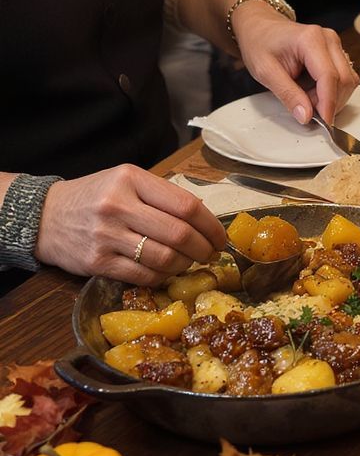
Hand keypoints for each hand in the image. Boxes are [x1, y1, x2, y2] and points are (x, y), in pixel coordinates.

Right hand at [34, 166, 225, 284]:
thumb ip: (161, 195)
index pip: (186, 205)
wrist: (43, 216)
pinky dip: (162, 276)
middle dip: (203, 248)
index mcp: (131, 179)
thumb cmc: (95, 197)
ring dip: (185, 264)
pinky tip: (165, 271)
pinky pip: (143, 275)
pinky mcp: (97, 262)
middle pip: (179, 234)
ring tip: (188, 262)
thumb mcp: (127, 181)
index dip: (211, 225)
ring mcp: (106, 236)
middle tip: (210, 253)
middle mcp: (118, 205)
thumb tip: (204, 218)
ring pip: (164, 258)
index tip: (220, 237)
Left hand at [231, 5, 358, 125]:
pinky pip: (345, 77)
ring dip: (333, 98)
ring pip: (349, 80)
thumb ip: (287, 94)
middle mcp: (328, 39)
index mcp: (310, 39)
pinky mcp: (337, 52)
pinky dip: (334, 92)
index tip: (324, 122)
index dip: (328, 103)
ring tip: (307, 98)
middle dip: (331, 102)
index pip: (329, 76)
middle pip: (344, 79)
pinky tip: (315, 92)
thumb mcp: (265, 72)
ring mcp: (335, 44)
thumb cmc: (260, 43)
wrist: (261, 27)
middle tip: (308, 110)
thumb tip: (305, 116)